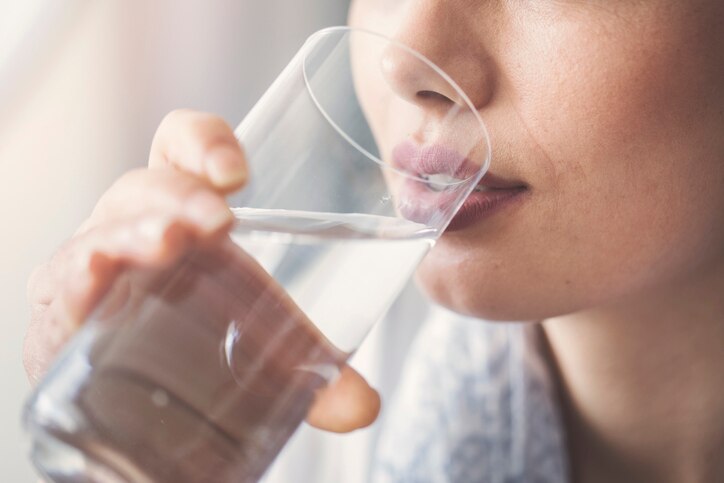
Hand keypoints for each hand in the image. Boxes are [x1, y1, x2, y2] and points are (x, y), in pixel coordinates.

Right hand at [23, 109, 379, 432]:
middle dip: (180, 194)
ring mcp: (97, 263)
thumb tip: (363, 406)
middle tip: (218, 221)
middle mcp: (138, 226)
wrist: (133, 390)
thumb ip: (312, 367)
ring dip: (134, 231)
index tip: (237, 172)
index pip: (181, 147)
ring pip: (105, 228)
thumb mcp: (261, 337)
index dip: (203, 140)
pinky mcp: (65, 310)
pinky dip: (76, 277)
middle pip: (147, 185)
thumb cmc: (199, 337)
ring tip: (165, 243)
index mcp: (186, 211)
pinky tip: (94, 280)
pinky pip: (60, 283)